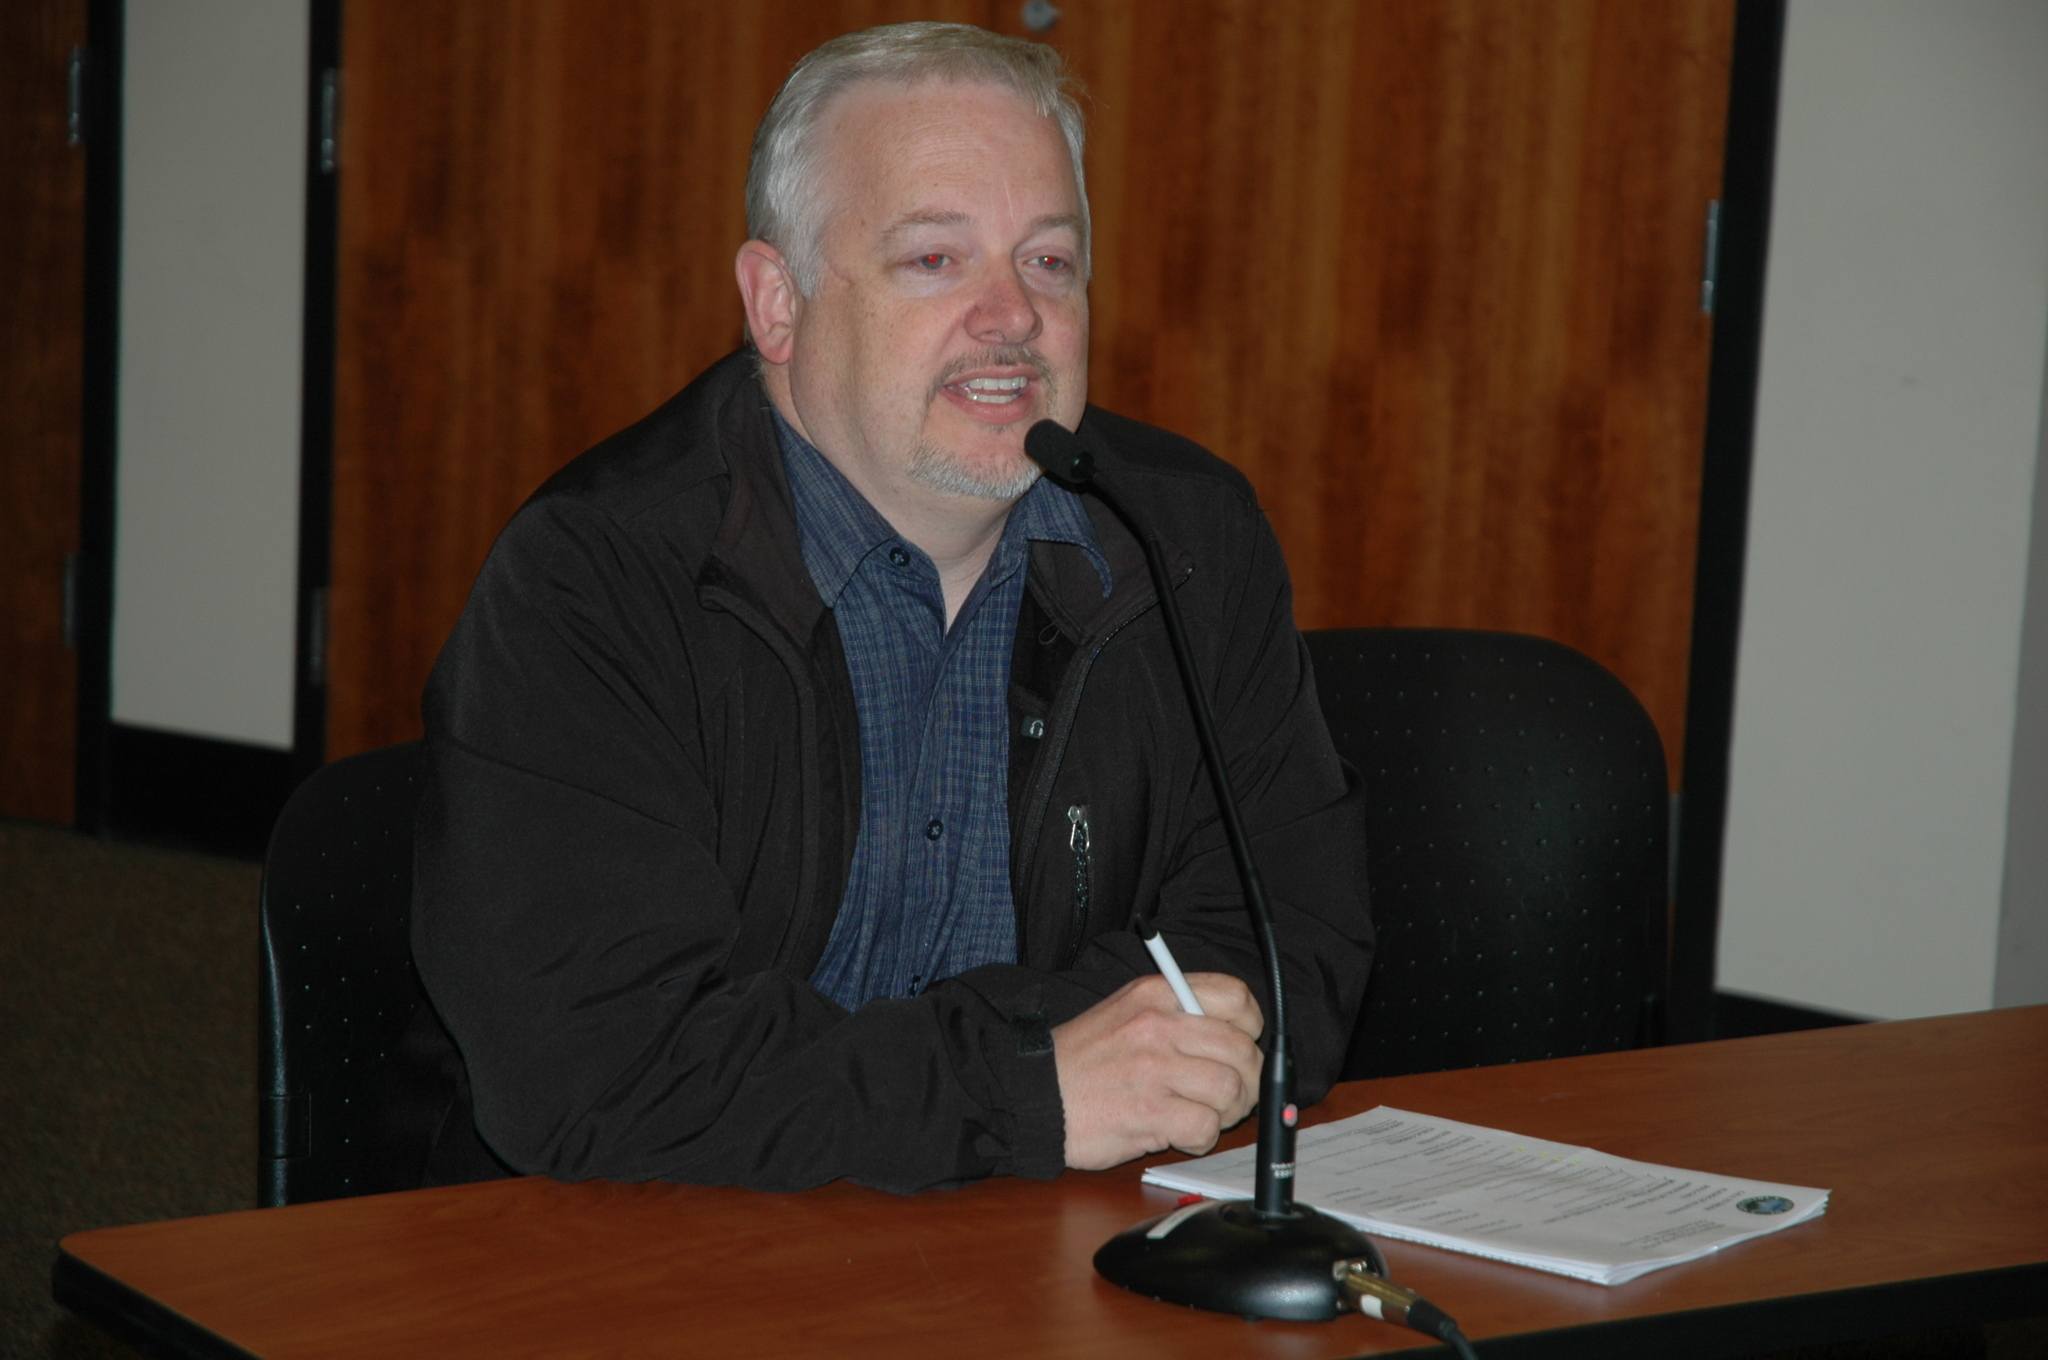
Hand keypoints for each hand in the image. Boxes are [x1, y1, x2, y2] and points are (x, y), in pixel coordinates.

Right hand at [1052, 973, 1264, 1170]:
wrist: (1033, 1095)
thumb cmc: (1082, 1059)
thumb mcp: (1126, 1010)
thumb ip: (1177, 1012)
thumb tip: (1234, 1032)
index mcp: (1156, 994)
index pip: (1235, 997)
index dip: (1251, 1026)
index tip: (1242, 1043)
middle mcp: (1158, 1026)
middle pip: (1242, 1050)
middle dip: (1247, 1080)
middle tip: (1229, 1094)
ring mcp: (1154, 1070)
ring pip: (1232, 1091)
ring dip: (1227, 1112)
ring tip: (1203, 1115)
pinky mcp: (1150, 1114)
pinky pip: (1207, 1128)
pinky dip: (1202, 1138)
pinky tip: (1181, 1134)